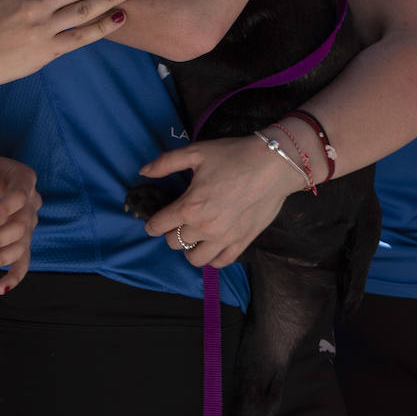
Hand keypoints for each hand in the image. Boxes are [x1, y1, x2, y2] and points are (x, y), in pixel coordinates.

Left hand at [0, 147, 41, 292]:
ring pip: (20, 246)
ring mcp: (28, 223)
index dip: (5, 208)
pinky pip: (22, 261)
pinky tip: (1, 289)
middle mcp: (32, 203)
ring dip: (0, 258)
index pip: (20, 197)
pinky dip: (14, 276)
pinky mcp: (19, 239)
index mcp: (24, 179)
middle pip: (20, 227)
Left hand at [137, 135, 292, 267]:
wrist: (273, 165)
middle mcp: (204, 227)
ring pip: (194, 259)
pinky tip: (212, 244)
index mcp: (189, 206)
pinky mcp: (242, 242)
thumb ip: (166, 163)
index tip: (154, 220)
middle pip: (174, 242)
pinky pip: (220, 262)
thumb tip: (144, 171)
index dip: (152, 223)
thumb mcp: (195, 152)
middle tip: (179, 220)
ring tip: (194, 235)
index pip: (159, 226)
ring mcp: (224, 238)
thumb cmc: (233, 156)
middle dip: (172, 232)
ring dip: (190, 249)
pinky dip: (212, 257)